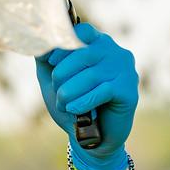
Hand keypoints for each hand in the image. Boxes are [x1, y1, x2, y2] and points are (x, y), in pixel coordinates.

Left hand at [36, 23, 138, 169]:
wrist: (92, 138)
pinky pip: (102, 91)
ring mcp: (125, 71)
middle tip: (58, 94)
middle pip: (82, 54)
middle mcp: (116, 53)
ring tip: (64, 105)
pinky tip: (74, 110)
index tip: (51, 62)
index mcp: (99, 45)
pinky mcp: (129, 91)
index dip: (63, 45)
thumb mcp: (54, 81)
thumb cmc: (74, 105)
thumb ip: (46, 60)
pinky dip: (83, 102)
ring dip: (69, 93)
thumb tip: (39, 42)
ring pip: (90, 75)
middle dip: (61, 75)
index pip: (82, 31)